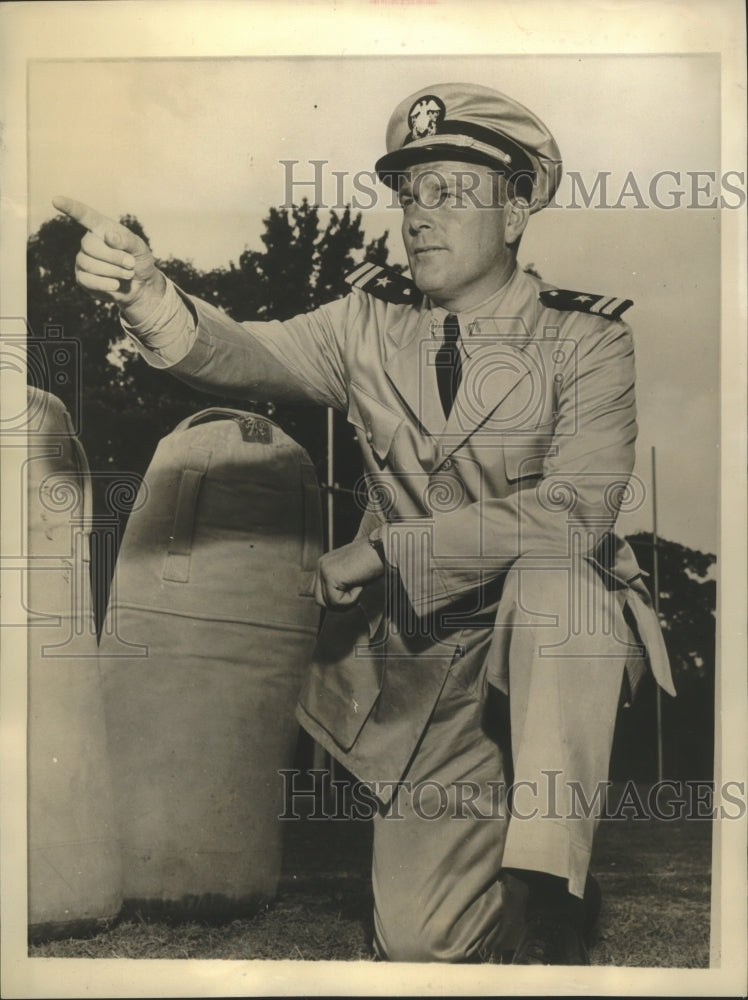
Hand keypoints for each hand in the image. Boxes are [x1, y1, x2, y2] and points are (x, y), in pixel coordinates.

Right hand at [52, 195, 165, 323]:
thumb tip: (108, 236)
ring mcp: (83, 260)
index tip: (56, 200)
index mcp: (101, 228)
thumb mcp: (140, 248)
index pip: (84, 215)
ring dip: (113, 271)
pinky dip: (105, 283)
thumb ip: (127, 240)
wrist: (141, 285)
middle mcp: (88, 242)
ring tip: (128, 274)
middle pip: (89, 245)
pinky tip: (116, 284)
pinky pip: (87, 280)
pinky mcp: (83, 278)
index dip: (70, 208)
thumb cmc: (139, 261)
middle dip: (113, 257)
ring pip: (88, 264)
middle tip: (131, 264)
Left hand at [313, 538, 384, 609]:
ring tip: (358, 587)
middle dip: (339, 603)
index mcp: (325, 564)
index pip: (319, 592)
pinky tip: (359, 584)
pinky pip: (336, 601)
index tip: (353, 590)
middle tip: (356, 593)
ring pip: (327, 602)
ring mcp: (324, 569)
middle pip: (320, 600)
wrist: (382, 551)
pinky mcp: (330, 575)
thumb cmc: (373, 563)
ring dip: (346, 601)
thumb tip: (334, 604)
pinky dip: (351, 599)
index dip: (336, 599)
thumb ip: (339, 585)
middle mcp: (322, 564)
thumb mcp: (351, 576)